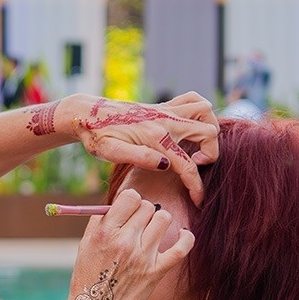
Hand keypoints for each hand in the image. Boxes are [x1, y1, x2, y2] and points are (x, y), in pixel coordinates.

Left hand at [63, 93, 219, 204]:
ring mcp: (165, 110)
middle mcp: (165, 120)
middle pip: (208, 132)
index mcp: (155, 137)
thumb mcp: (110, 152)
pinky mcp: (162, 106)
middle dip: (211, 153)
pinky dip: (200, 111)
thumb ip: (139, 157)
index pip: (187, 165)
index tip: (198, 200)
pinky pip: (192, 99)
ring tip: (198, 145)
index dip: (196, 186)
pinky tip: (191, 126)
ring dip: (210, 128)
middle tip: (196, 165)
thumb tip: (165, 165)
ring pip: (205, 111)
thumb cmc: (97, 136)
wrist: (87, 114)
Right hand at [64, 188, 193, 299]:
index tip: (130, 210)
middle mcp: (124, 242)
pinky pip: (181, 248)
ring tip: (153, 231)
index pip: (130, 197)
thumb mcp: (85, 244)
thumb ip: (100, 220)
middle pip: (147, 207)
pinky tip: (184, 234)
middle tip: (139, 224)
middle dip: (144, 212)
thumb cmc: (88, 277)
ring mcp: (142, 257)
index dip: (132, 201)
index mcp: (105, 232)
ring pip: (164, 219)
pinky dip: (187, 238)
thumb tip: (120, 201)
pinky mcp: (156, 272)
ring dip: (160, 221)